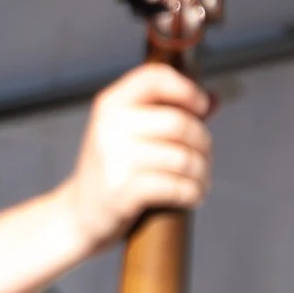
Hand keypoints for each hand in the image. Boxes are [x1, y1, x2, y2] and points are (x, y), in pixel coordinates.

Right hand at [57, 62, 213, 248]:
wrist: (78, 214)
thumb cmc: (113, 171)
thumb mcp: (132, 134)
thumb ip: (170, 113)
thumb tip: (215, 98)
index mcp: (110, 104)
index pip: (156, 77)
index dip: (188, 90)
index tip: (201, 107)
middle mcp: (110, 126)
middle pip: (181, 123)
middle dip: (203, 144)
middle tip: (202, 158)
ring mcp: (114, 158)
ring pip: (184, 159)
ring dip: (202, 174)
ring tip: (198, 181)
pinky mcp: (122, 190)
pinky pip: (178, 187)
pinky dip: (193, 193)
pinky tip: (191, 196)